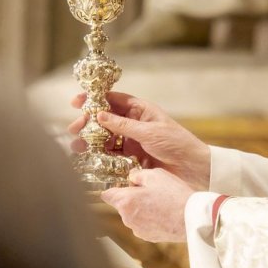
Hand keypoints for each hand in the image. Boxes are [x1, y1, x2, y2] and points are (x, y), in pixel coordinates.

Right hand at [68, 91, 209, 189]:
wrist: (193, 169)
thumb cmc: (177, 144)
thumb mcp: (149, 132)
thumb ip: (123, 125)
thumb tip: (99, 114)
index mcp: (141, 111)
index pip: (113, 100)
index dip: (95, 99)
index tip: (77, 102)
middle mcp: (134, 125)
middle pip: (105, 120)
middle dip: (88, 123)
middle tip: (73, 129)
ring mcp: (132, 143)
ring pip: (106, 139)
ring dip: (90, 142)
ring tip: (76, 147)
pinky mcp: (131, 160)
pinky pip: (112, 157)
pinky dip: (99, 157)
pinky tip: (88, 159)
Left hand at [100, 167, 192, 242]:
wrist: (192, 218)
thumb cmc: (174, 195)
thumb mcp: (155, 174)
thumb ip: (138, 175)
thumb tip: (132, 178)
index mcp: (126, 201)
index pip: (107, 195)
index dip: (114, 188)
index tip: (122, 185)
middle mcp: (127, 218)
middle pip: (122, 205)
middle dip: (131, 197)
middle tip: (150, 190)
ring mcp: (137, 229)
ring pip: (133, 215)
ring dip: (141, 209)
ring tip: (160, 202)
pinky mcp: (148, 237)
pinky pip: (144, 224)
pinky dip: (150, 219)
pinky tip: (164, 213)